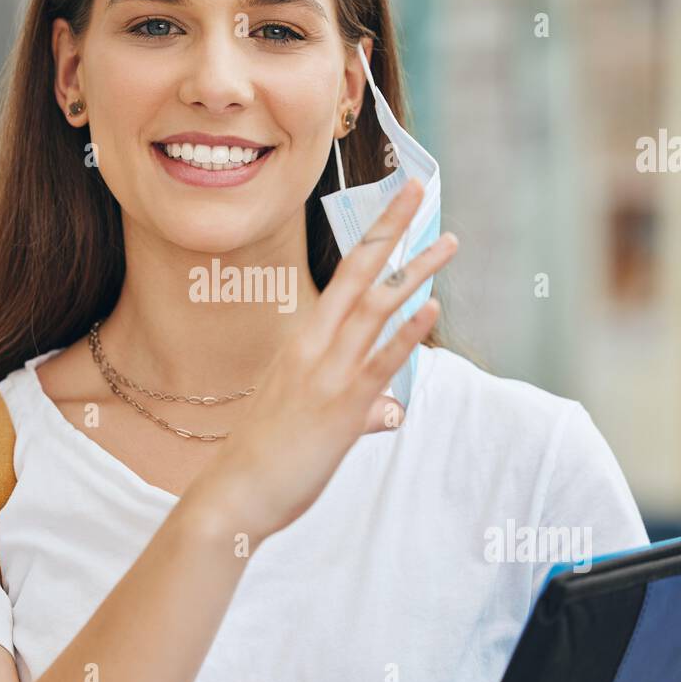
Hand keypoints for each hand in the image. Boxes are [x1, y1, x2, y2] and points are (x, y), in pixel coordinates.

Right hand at [197, 176, 457, 543]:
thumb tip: (388, 412)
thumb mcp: (309, 419)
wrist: (233, 494)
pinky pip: (380, 362)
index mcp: (302, 342)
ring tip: (448, 241)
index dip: (371, 240)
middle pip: (358, 272)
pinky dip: (407, 332)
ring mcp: (327, 373)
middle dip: (389, 228)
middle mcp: (314, 346)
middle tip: (417, 187)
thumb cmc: (264, 458)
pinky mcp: (341, 406)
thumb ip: (357, 408)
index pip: (343, 278)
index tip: (395, 207)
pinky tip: (432, 306)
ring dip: (414, 269)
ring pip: (376, 307)